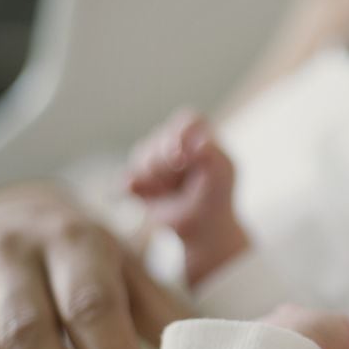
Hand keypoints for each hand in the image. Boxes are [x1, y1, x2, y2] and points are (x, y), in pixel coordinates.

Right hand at [126, 108, 246, 285]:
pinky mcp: (136, 180)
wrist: (203, 227)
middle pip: (160, 141)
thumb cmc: (215, 195)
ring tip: (170, 191)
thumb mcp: (222, 173)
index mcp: (196, 135)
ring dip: (155, 177)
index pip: (187, 121)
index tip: (181, 158)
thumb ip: (212, 154)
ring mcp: (151, 159)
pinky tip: (138, 194)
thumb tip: (201, 142)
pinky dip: (132, 187)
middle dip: (169, 164)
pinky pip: (126, 179)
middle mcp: (170, 142)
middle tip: (182, 181)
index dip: (181, 135)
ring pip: (141, 157)